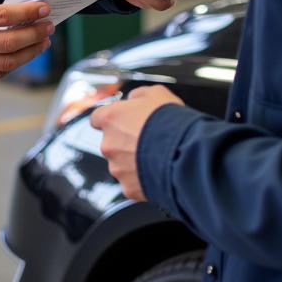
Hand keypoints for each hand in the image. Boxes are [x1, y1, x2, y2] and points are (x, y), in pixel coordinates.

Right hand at [0, 0, 53, 88]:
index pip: (3, 17)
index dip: (28, 13)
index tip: (44, 8)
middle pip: (10, 42)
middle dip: (35, 34)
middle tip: (49, 26)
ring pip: (5, 63)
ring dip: (29, 53)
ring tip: (43, 43)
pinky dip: (10, 66)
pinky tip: (20, 56)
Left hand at [90, 85, 184, 200]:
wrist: (184, 154)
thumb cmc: (170, 123)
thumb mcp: (156, 93)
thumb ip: (138, 95)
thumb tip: (134, 99)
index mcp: (111, 118)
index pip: (97, 118)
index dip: (110, 119)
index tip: (119, 120)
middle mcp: (108, 144)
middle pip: (110, 142)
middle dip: (125, 141)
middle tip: (146, 138)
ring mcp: (117, 168)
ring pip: (120, 163)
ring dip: (133, 160)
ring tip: (155, 155)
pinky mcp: (128, 188)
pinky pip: (132, 181)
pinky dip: (142, 177)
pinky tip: (157, 169)